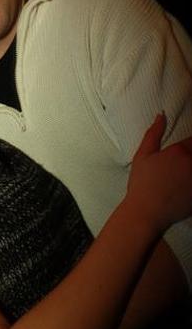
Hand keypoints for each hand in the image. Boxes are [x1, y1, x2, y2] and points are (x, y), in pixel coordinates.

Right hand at [126, 113, 191, 231]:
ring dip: (190, 168)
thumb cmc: (141, 184)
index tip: (184, 149)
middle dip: (190, 156)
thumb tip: (161, 115)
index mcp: (179, 152)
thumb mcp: (142, 155)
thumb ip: (153, 133)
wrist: (146, 213)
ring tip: (182, 174)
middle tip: (179, 166)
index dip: (191, 143)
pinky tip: (185, 185)